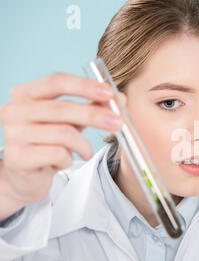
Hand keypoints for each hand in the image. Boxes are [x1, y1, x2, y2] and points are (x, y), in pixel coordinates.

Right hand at [0, 72, 122, 218]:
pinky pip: (57, 154)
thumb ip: (92, 106)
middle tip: (118, 123)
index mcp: (25, 93)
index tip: (109, 93)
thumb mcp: (71, 120)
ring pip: (64, 134)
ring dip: (84, 145)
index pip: (57, 81)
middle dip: (95, 115)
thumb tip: (119, 98)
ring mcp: (13, 134)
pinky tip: (64, 162)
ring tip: (86, 151)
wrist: (25, 176)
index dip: (85, 86)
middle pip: (62, 109)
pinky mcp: (17, 157)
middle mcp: (13, 110)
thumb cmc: (49, 142)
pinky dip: (69, 159)